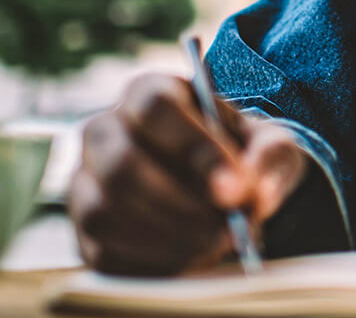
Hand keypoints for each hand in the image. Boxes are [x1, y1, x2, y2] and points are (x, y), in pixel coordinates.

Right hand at [69, 74, 307, 274]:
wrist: (221, 190)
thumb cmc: (243, 158)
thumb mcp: (270, 147)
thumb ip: (268, 160)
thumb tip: (250, 195)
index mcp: (149, 92)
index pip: (157, 107)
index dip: (196, 149)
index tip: (237, 188)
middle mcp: (104, 131)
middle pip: (122, 165)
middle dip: (183, 206)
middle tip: (230, 230)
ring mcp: (84, 182)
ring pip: (105, 212)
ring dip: (169, 238)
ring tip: (217, 245)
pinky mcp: (84, 232)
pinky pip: (103, 254)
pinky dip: (153, 264)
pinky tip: (194, 259)